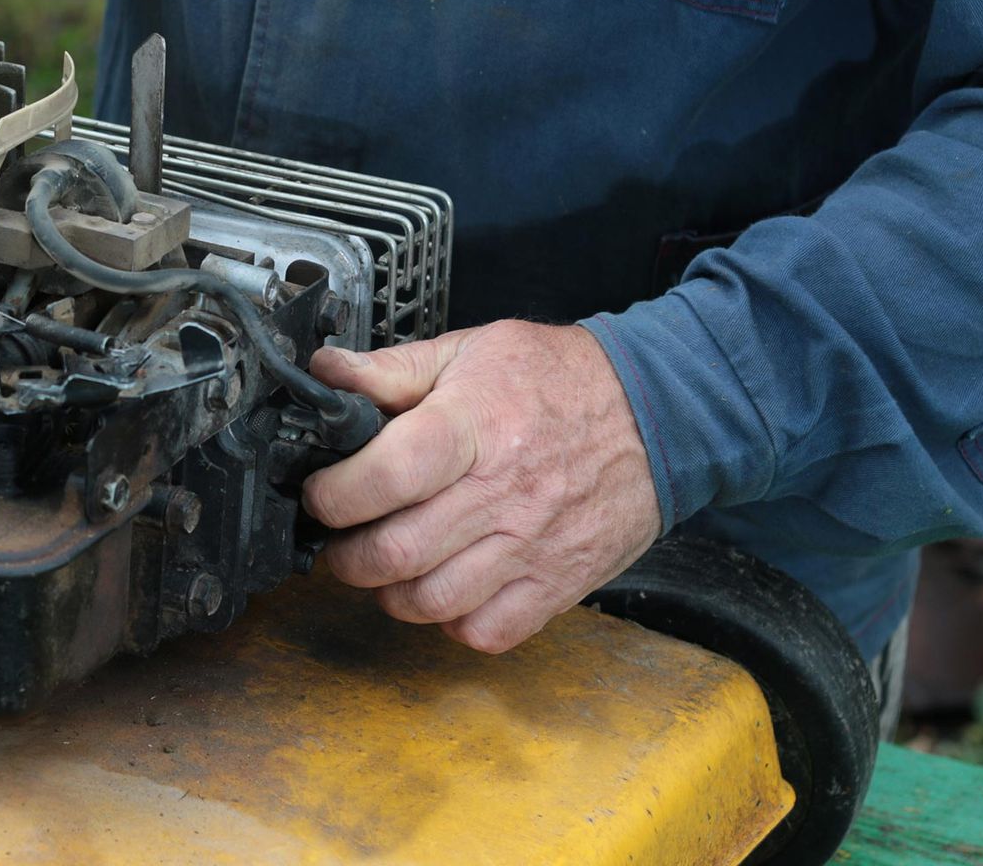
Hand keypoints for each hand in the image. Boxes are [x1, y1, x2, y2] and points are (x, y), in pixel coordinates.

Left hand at [301, 321, 661, 653]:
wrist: (659, 413)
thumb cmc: (557, 380)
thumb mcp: (472, 351)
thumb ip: (391, 370)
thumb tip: (325, 374)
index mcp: (475, 427)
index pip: (387, 475)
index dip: (336, 493)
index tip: (323, 492)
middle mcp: (504, 492)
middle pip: (397, 551)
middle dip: (346, 553)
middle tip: (342, 536)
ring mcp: (533, 546)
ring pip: (432, 601)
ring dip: (389, 592)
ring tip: (385, 564)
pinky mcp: (558, 583)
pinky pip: (486, 631)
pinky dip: (449, 620)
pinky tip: (442, 586)